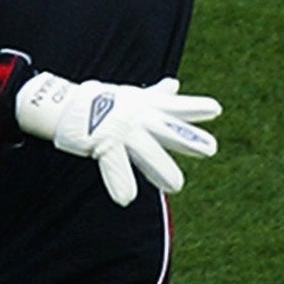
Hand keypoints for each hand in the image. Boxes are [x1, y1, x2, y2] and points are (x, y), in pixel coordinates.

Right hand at [15, 72, 220, 206]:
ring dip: (160, 169)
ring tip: (176, 186)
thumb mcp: (135, 97)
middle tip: (210, 149)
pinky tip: (126, 199)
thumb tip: (174, 84)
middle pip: (167, 130)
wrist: (68, 105)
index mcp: (147, 107)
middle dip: (188, 139)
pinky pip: (114, 166)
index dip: (195, 108)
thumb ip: (157, 96)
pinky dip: (120, 182)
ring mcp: (121, 131)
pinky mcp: (102, 145)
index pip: (175, 108)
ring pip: (145, 151)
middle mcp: (138, 118)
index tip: (216, 109)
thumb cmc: (106, 102)